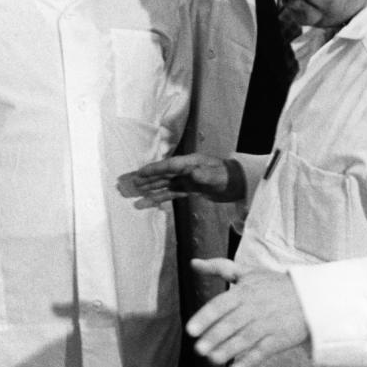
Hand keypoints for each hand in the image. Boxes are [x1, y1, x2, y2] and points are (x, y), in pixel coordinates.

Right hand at [118, 154, 241, 207]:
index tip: (138, 174)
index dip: (152, 170)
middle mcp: (184, 170)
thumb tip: (192, 174)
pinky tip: (147, 202)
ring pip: (162, 185)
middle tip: (127, 184)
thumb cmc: (228, 176)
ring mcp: (185, 180)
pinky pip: (169, 193)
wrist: (239, 183)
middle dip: (144, 180)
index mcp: (188, 163)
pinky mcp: (189, 189)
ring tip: (132, 195)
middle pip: (160, 175)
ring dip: (148, 190)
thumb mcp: (217, 176)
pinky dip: (158, 198)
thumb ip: (204, 175)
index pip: (166, 167)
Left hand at [186, 264, 308, 366]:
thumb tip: (194, 263)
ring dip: (227, 350)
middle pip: (231, 324)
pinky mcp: (279, 340)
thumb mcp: (247, 272)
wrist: (310, 297)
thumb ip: (219, 268)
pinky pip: (262, 352)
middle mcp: (254, 308)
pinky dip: (249, 361)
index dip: (205, 318)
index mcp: (244, 291)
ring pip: (244, 340)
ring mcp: (267, 325)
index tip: (190, 330)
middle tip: (198, 349)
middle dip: (214, 337)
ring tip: (212, 359)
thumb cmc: (273, 284)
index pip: (220, 305)